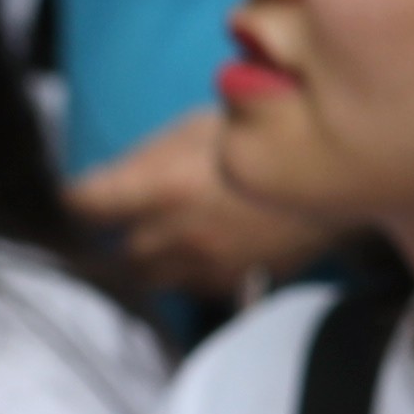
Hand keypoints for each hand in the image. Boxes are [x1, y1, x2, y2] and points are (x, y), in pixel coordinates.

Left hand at [66, 109, 339, 302]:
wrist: (339, 173)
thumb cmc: (263, 136)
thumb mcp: (197, 127)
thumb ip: (146, 161)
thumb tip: (106, 183)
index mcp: (160, 186)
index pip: (81, 205)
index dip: (75, 200)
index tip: (83, 197)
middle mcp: (176, 234)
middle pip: (120, 251)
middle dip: (124, 235)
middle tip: (136, 216)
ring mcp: (205, 264)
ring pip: (152, 276)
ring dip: (154, 258)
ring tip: (171, 234)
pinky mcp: (233, 282)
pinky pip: (193, 286)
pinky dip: (191, 271)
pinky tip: (208, 246)